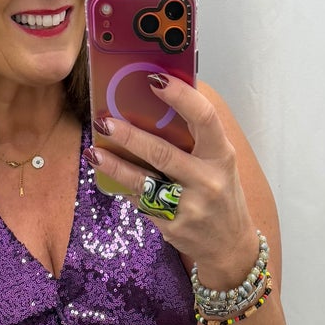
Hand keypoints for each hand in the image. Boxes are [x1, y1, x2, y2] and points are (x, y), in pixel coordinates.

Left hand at [88, 76, 258, 285]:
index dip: (180, 96)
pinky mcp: (172, 226)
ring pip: (143, 182)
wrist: (229, 245)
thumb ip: (197, 140)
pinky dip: (124, 188)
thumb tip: (156, 105)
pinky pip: (141, 202)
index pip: (204, 118)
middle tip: (104, 122)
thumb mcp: (220, 164)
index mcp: (222, 156)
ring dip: (114, 166)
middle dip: (130, 136)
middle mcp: (207, 180)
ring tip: (94, 152)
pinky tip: (109, 177)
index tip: (154, 79)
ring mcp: (189, 206)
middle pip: (163, 153)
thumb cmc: (221, 194)